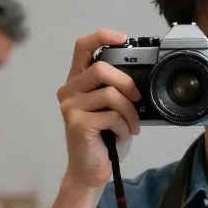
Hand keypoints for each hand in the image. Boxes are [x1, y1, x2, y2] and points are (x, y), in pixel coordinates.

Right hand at [57, 29, 142, 188]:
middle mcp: (69, 91)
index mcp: (77, 82)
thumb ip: (115, 89)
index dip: (102, 36)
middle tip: (137, 101)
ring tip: (131, 126)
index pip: (82, 47)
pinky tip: (121, 136)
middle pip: (101, 69)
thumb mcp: (111, 108)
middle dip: (127, 84)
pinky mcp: (77, 124)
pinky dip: (124, 126)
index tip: (123, 39)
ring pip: (110, 94)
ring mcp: (70, 107)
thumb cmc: (103, 139)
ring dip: (129, 112)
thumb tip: (139, 78)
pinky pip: (112, 115)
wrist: (91, 171)